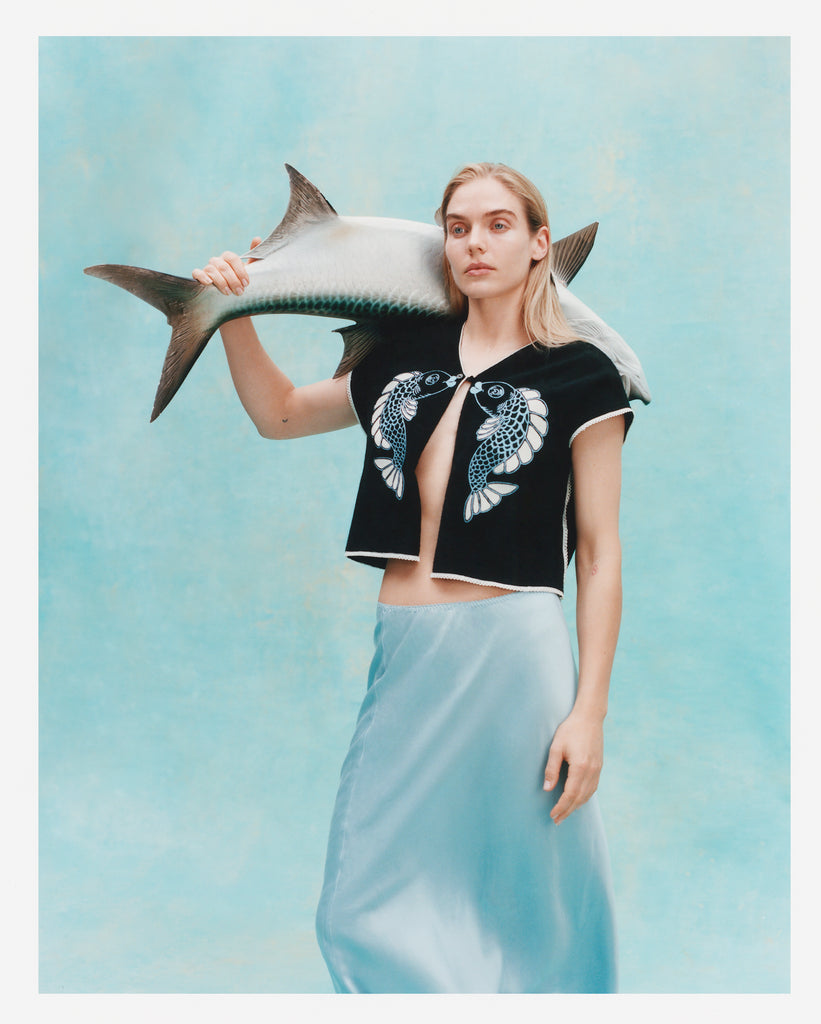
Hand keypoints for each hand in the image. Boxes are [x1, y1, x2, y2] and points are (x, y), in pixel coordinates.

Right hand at [192, 237, 261, 294]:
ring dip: (221, 282)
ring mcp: (207, 268)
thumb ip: (253, 257)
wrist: (230, 296)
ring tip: (228, 293)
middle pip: (223, 266)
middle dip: (232, 280)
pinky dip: (202, 276)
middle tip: (240, 292)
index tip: (246, 283)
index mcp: (228, 258)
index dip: (240, 271)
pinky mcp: (199, 276)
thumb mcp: (249, 271)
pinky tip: (209, 283)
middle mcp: (217, 261)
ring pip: (211, 270)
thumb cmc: (239, 281)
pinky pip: (197, 273)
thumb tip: (257, 238)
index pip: (232, 258)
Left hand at [543, 710, 603, 824]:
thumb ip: (551, 769)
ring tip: (565, 814)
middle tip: (557, 820)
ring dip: (576, 806)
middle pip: (580, 798)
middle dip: (568, 811)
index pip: (570, 794)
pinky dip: (584, 797)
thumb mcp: (556, 747)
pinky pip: (593, 788)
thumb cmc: (570, 730)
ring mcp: (598, 769)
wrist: (590, 717)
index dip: (561, 806)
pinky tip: (577, 800)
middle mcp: (592, 771)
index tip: (552, 814)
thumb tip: (547, 789)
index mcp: (581, 767)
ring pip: (588, 795)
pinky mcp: (599, 766)